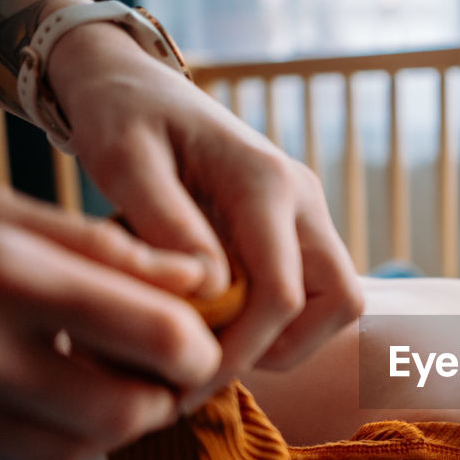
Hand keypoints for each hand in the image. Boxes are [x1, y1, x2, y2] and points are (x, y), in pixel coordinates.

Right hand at [0, 175, 221, 459]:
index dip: (200, 342)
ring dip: (125, 419)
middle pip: (134, 409)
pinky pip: (36, 459)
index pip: (160, 335)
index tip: (197, 329)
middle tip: (164, 362)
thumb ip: (98, 245)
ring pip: (89, 447)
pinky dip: (75, 437)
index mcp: (5, 274)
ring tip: (117, 373)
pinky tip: (68, 395)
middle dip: (168, 391)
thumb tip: (199, 277)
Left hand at [47, 22, 364, 409]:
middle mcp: (303, 199)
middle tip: (211, 365)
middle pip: (339, 302)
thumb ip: (166, 223)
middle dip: (283, 349)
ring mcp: (306, 214)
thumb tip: (212, 293)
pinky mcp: (296, 227)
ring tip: (213, 343)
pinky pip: (311, 291)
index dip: (243, 350)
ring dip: (285, 338)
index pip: (284, 293)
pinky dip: (274, 321)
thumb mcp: (121, 158)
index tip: (187, 379)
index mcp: (265, 182)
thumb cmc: (120, 113)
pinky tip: (215, 320)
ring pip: (335, 303)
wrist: (132, 80)